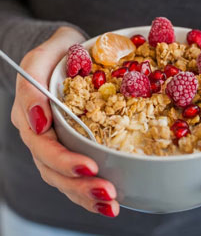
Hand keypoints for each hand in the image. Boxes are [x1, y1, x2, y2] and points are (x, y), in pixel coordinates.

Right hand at [11, 27, 119, 217]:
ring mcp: (55, 142)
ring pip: (64, 178)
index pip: (43, 145)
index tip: (90, 165)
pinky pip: (76, 173)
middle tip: (107, 192)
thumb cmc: (59, 52)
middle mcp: (41, 133)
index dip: (64, 159)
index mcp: (32, 114)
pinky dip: (89, 189)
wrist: (68, 53)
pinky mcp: (71, 145)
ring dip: (86, 195)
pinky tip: (109, 201)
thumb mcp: (44, 56)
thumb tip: (39, 121)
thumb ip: (33, 85)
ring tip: (111, 205)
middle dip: (79, 184)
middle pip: (53, 169)